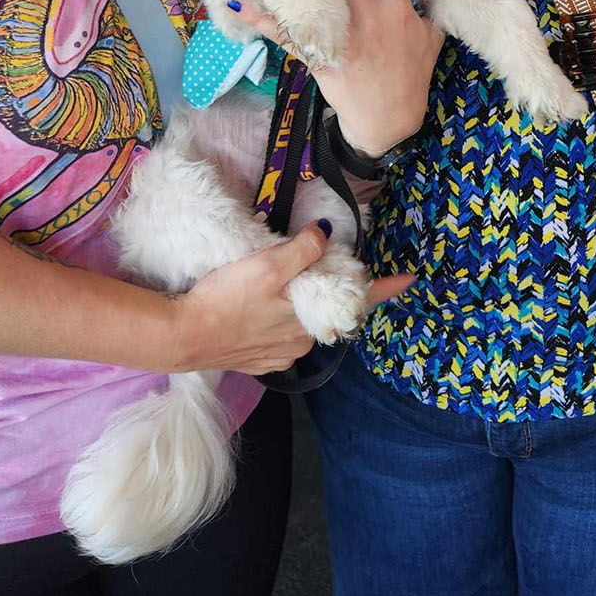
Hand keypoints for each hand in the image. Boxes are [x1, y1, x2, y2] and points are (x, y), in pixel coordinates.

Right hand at [169, 221, 414, 373]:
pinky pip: (282, 336)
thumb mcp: (267, 264)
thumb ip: (302, 250)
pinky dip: (282, 320)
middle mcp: (302, 342)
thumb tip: (325, 234)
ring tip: (284, 284)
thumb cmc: (226, 299)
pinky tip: (263, 307)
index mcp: (311, 319)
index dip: (388, 287)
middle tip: (324, 265)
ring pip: (305, 323)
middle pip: (329, 310)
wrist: (182, 337)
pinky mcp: (259, 361)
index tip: (413, 278)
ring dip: (303, 305)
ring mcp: (281, 355)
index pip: (361, 301)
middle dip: (332, 290)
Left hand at [234, 0, 444, 156]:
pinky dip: (259, 20)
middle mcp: (369, 18)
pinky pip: (285, 35)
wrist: (391, 122)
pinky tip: (237, 4)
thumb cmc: (411, 79)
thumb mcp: (431, 40)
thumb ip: (424, 10)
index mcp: (397, 8)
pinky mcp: (320, 59)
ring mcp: (342, 38)